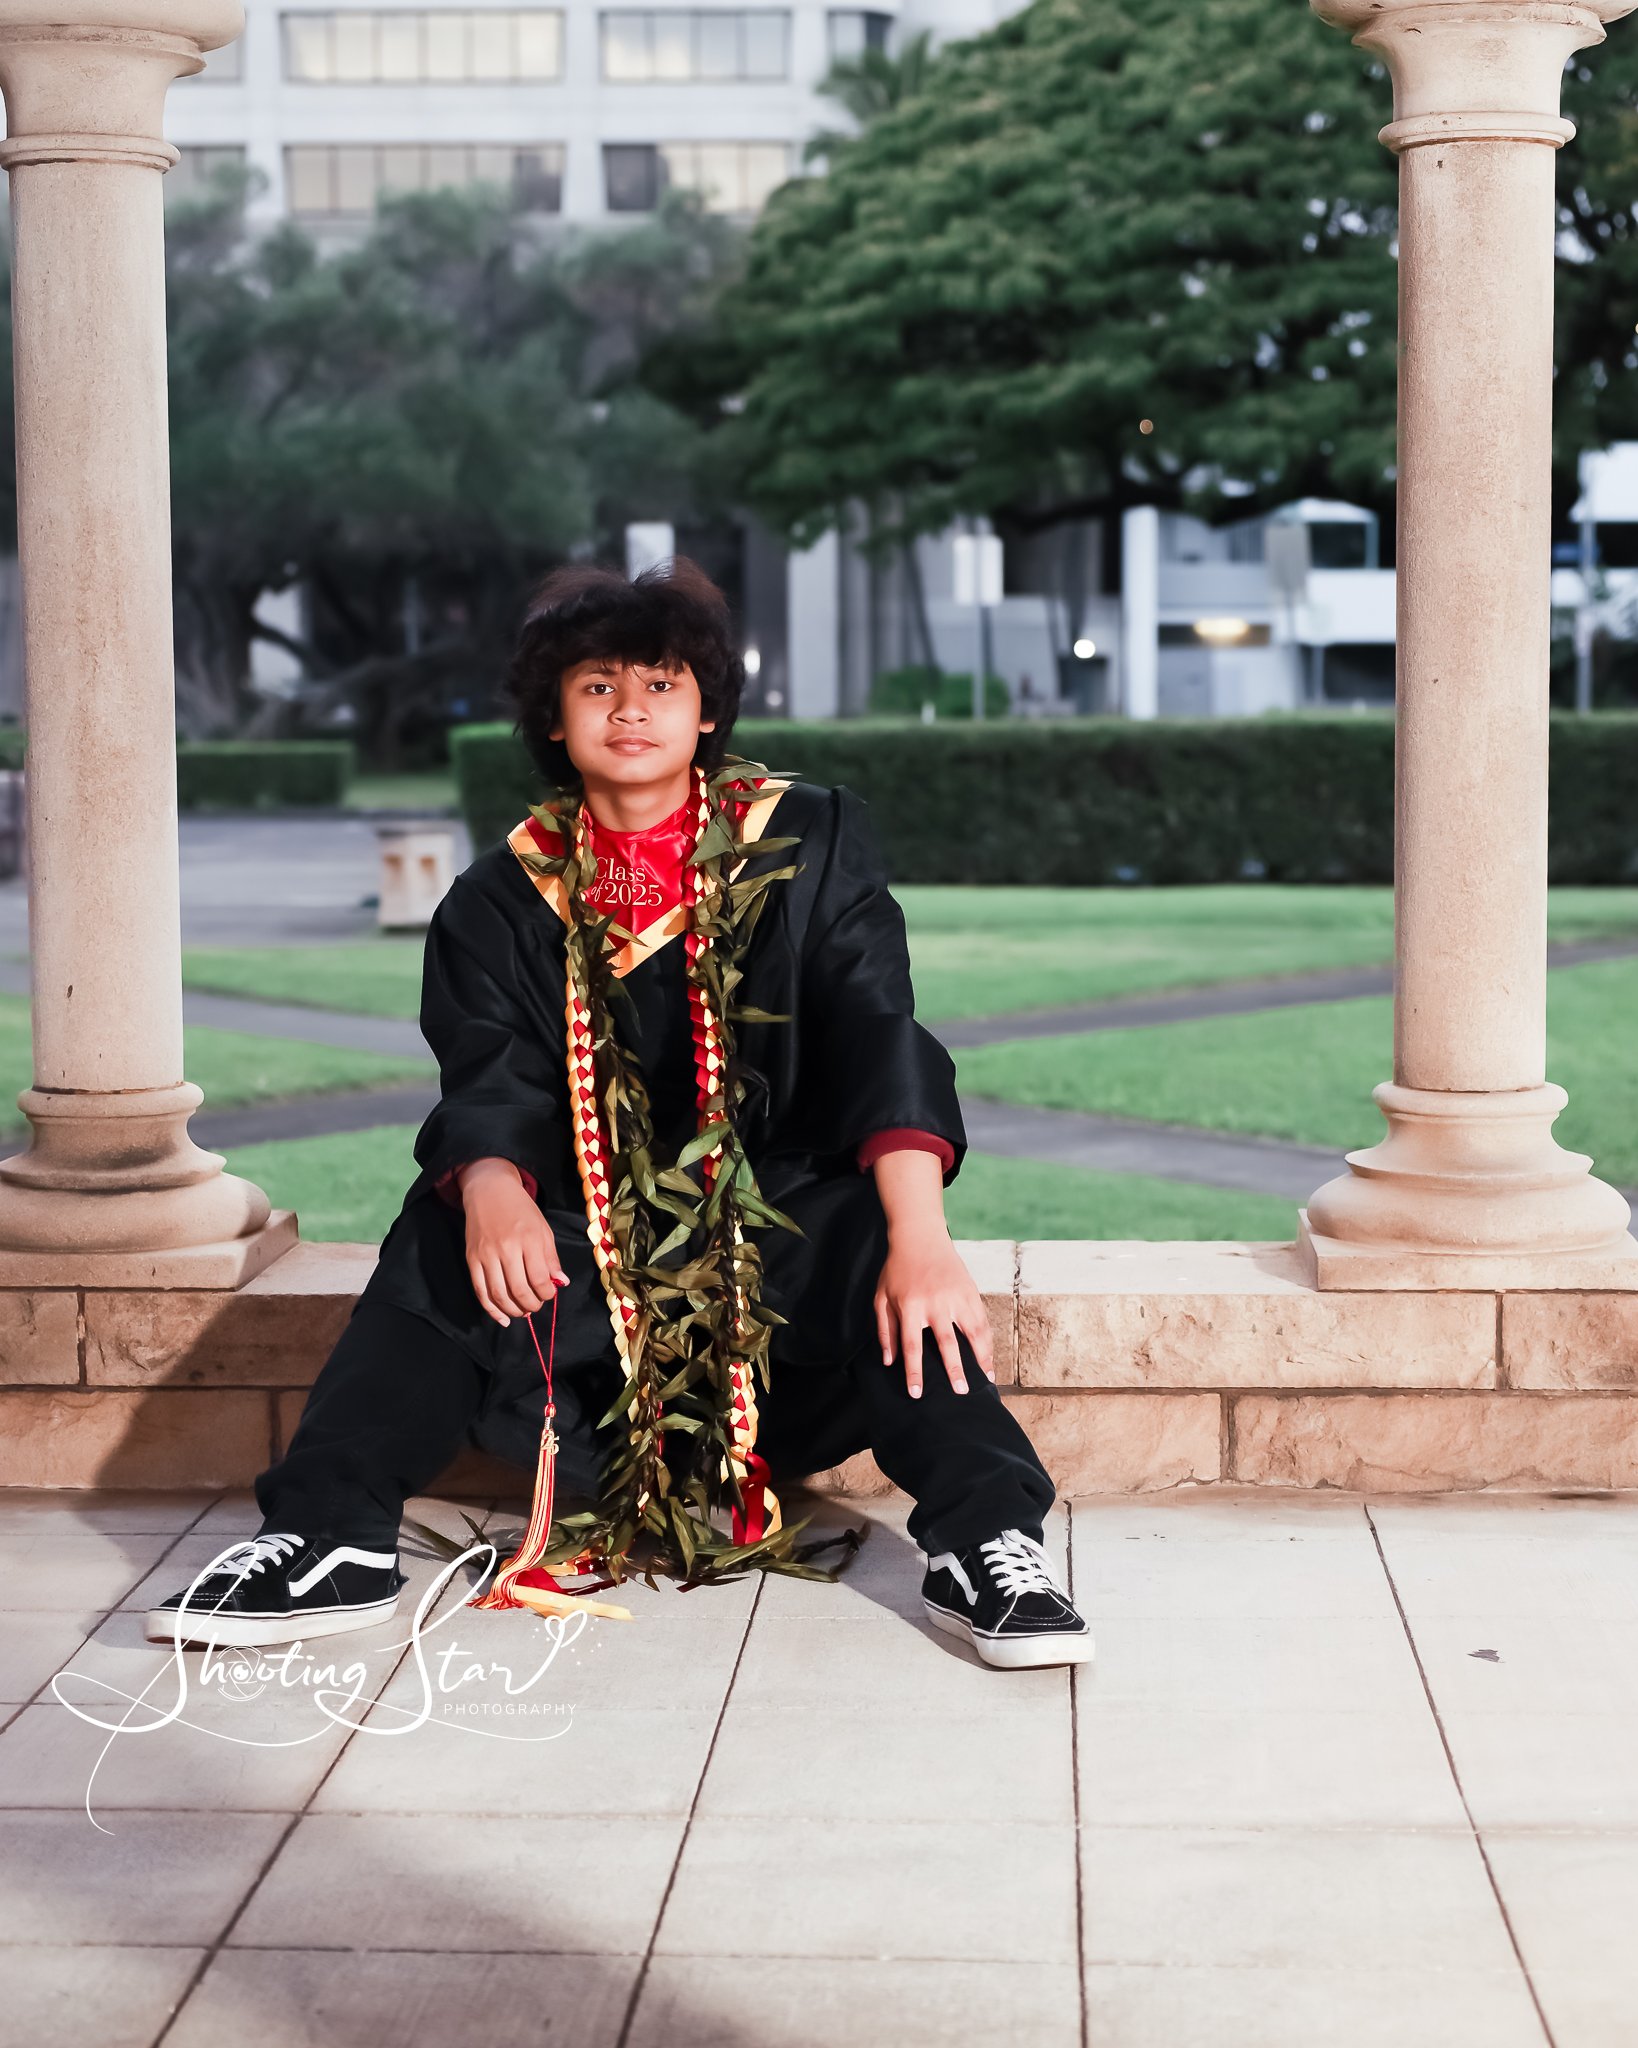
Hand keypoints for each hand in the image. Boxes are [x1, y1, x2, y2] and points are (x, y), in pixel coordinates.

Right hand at [457, 1158, 569, 1326]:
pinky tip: (502, 1318)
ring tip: (522, 1311)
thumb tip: (561, 1282)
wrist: (489, 1190)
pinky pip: (480, 1290)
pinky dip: (491, 1309)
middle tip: (536, 1306)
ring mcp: (486, 1254)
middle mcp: (506, 1247)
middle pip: (519, 1290)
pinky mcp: (472, 1258)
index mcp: (529, 1239)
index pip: (539, 1278)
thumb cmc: (521, 1210)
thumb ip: (551, 1257)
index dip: (547, 1293)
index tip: (550, 1294)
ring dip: (513, 1310)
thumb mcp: (543, 1229)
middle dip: (531, 1305)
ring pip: (498, 1294)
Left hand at [873, 1225, 996, 1398]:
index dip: (914, 1372)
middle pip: (947, 1342)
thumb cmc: (897, 1270)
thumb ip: (885, 1330)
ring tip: (986, 1378)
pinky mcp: (970, 1290)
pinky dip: (987, 1339)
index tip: (917, 1393)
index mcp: (910, 1306)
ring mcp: (956, 1296)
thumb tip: (889, 1361)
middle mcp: (935, 1303)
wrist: (920, 1237)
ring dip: (981, 1356)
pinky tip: (989, 1356)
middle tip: (961, 1391)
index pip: (912, 1346)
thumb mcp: (881, 1297)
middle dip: (955, 1369)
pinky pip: (982, 1319)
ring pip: (972, 1331)